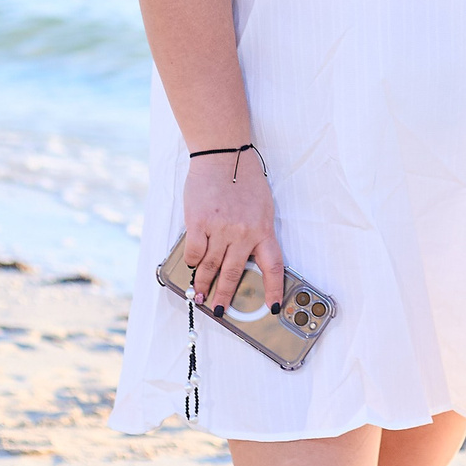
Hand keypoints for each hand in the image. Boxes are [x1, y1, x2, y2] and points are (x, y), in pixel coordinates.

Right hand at [182, 149, 282, 315]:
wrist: (223, 156)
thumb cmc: (243, 180)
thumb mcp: (261, 207)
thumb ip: (255, 231)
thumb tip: (244, 256)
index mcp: (263, 229)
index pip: (273, 266)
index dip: (273, 289)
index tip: (271, 307)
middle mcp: (244, 233)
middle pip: (233, 273)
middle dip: (225, 295)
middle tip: (219, 309)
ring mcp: (221, 229)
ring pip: (211, 267)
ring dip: (204, 284)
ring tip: (199, 295)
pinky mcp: (199, 223)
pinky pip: (195, 252)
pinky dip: (193, 261)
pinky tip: (192, 265)